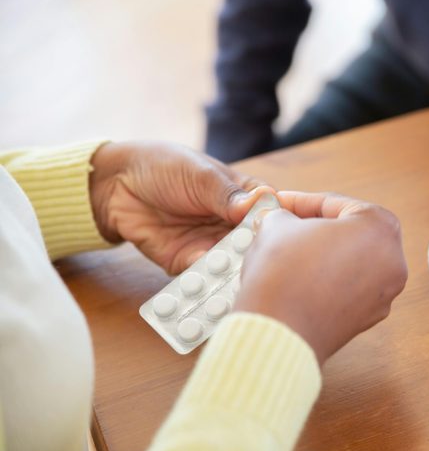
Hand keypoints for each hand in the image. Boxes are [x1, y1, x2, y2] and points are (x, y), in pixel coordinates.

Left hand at [89, 140, 270, 273]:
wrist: (117, 185)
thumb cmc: (164, 167)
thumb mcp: (201, 175)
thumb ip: (229, 195)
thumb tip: (260, 205)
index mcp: (246, 199)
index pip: (274, 214)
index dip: (283, 225)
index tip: (289, 234)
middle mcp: (235, 226)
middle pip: (257, 246)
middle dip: (260, 256)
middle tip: (264, 264)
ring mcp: (213, 247)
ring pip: (233, 266)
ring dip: (236, 273)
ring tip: (239, 278)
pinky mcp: (188, 264)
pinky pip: (203, 278)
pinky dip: (208, 282)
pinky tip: (210, 282)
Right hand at [234, 191, 407, 363]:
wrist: (278, 330)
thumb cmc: (284, 271)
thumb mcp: (278, 224)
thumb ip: (285, 215)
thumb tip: (283, 220)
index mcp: (381, 227)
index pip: (335, 204)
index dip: (299, 201)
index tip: (278, 203)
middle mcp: (393, 261)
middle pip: (348, 233)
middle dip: (314, 228)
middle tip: (285, 226)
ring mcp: (384, 294)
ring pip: (349, 263)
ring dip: (320, 255)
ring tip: (287, 252)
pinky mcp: (367, 320)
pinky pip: (346, 290)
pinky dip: (325, 282)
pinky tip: (297, 280)